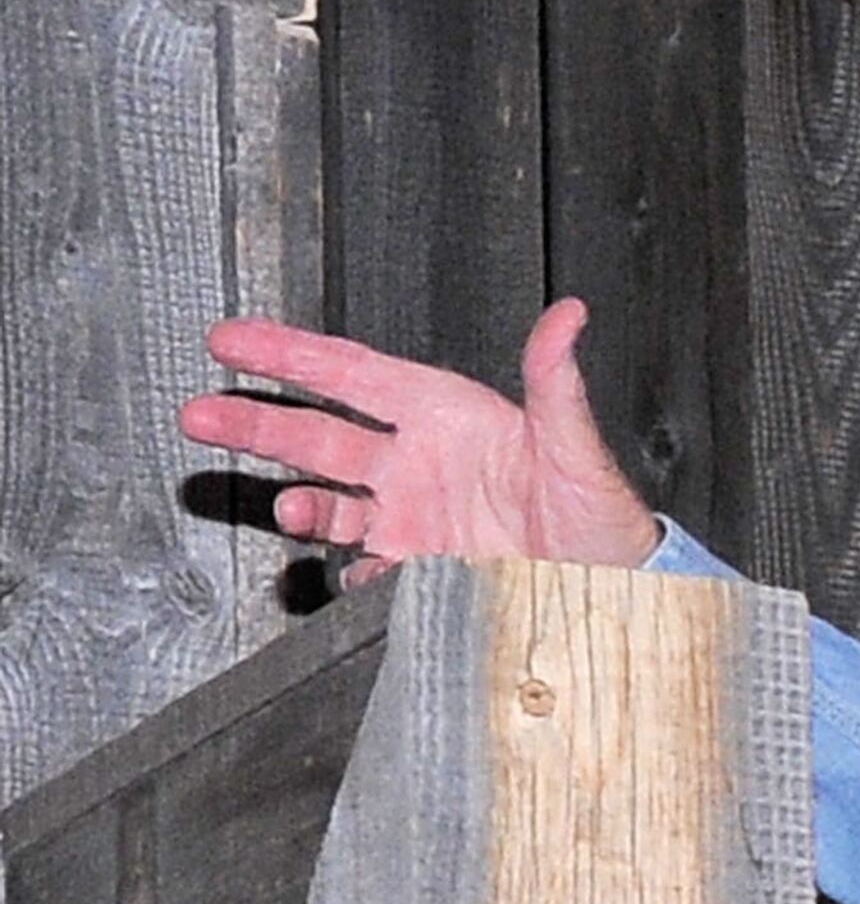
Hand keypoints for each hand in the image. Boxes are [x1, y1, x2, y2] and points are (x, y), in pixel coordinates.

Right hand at [178, 299, 657, 583]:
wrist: (617, 584)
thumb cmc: (601, 512)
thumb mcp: (577, 445)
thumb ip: (558, 383)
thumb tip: (569, 318)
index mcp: (445, 415)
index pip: (350, 373)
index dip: (289, 354)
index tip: (230, 340)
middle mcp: (419, 461)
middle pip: (319, 434)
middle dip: (256, 422)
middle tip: (199, 413)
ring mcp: (416, 514)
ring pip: (333, 500)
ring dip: (298, 500)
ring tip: (280, 506)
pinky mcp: (425, 564)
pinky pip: (370, 563)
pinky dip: (351, 567)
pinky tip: (343, 571)